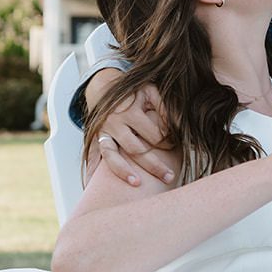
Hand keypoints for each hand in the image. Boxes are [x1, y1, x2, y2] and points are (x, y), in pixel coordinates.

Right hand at [85, 71, 178, 186]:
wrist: (105, 87)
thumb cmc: (134, 93)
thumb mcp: (151, 93)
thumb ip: (166, 108)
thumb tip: (180, 125)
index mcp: (131, 112)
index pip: (154, 134)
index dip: (168, 142)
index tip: (175, 147)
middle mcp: (115, 123)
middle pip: (136, 149)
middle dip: (154, 165)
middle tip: (170, 177)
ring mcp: (103, 132)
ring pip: (113, 156)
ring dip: (124, 171)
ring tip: (137, 184)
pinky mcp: (95, 139)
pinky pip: (94, 157)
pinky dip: (92, 171)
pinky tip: (93, 185)